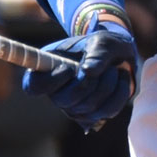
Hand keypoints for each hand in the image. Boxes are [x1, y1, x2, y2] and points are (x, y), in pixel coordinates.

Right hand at [24, 23, 138, 128]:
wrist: (123, 57)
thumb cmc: (105, 46)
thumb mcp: (103, 41)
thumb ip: (96, 53)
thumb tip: (88, 72)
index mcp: (48, 69)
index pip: (34, 86)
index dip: (51, 81)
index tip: (69, 68)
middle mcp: (57, 92)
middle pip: (64, 100)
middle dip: (88, 83)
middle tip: (101, 67)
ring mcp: (73, 107)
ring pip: (88, 107)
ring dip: (108, 85)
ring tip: (113, 70)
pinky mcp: (92, 116)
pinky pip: (107, 112)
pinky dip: (119, 93)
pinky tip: (120, 80)